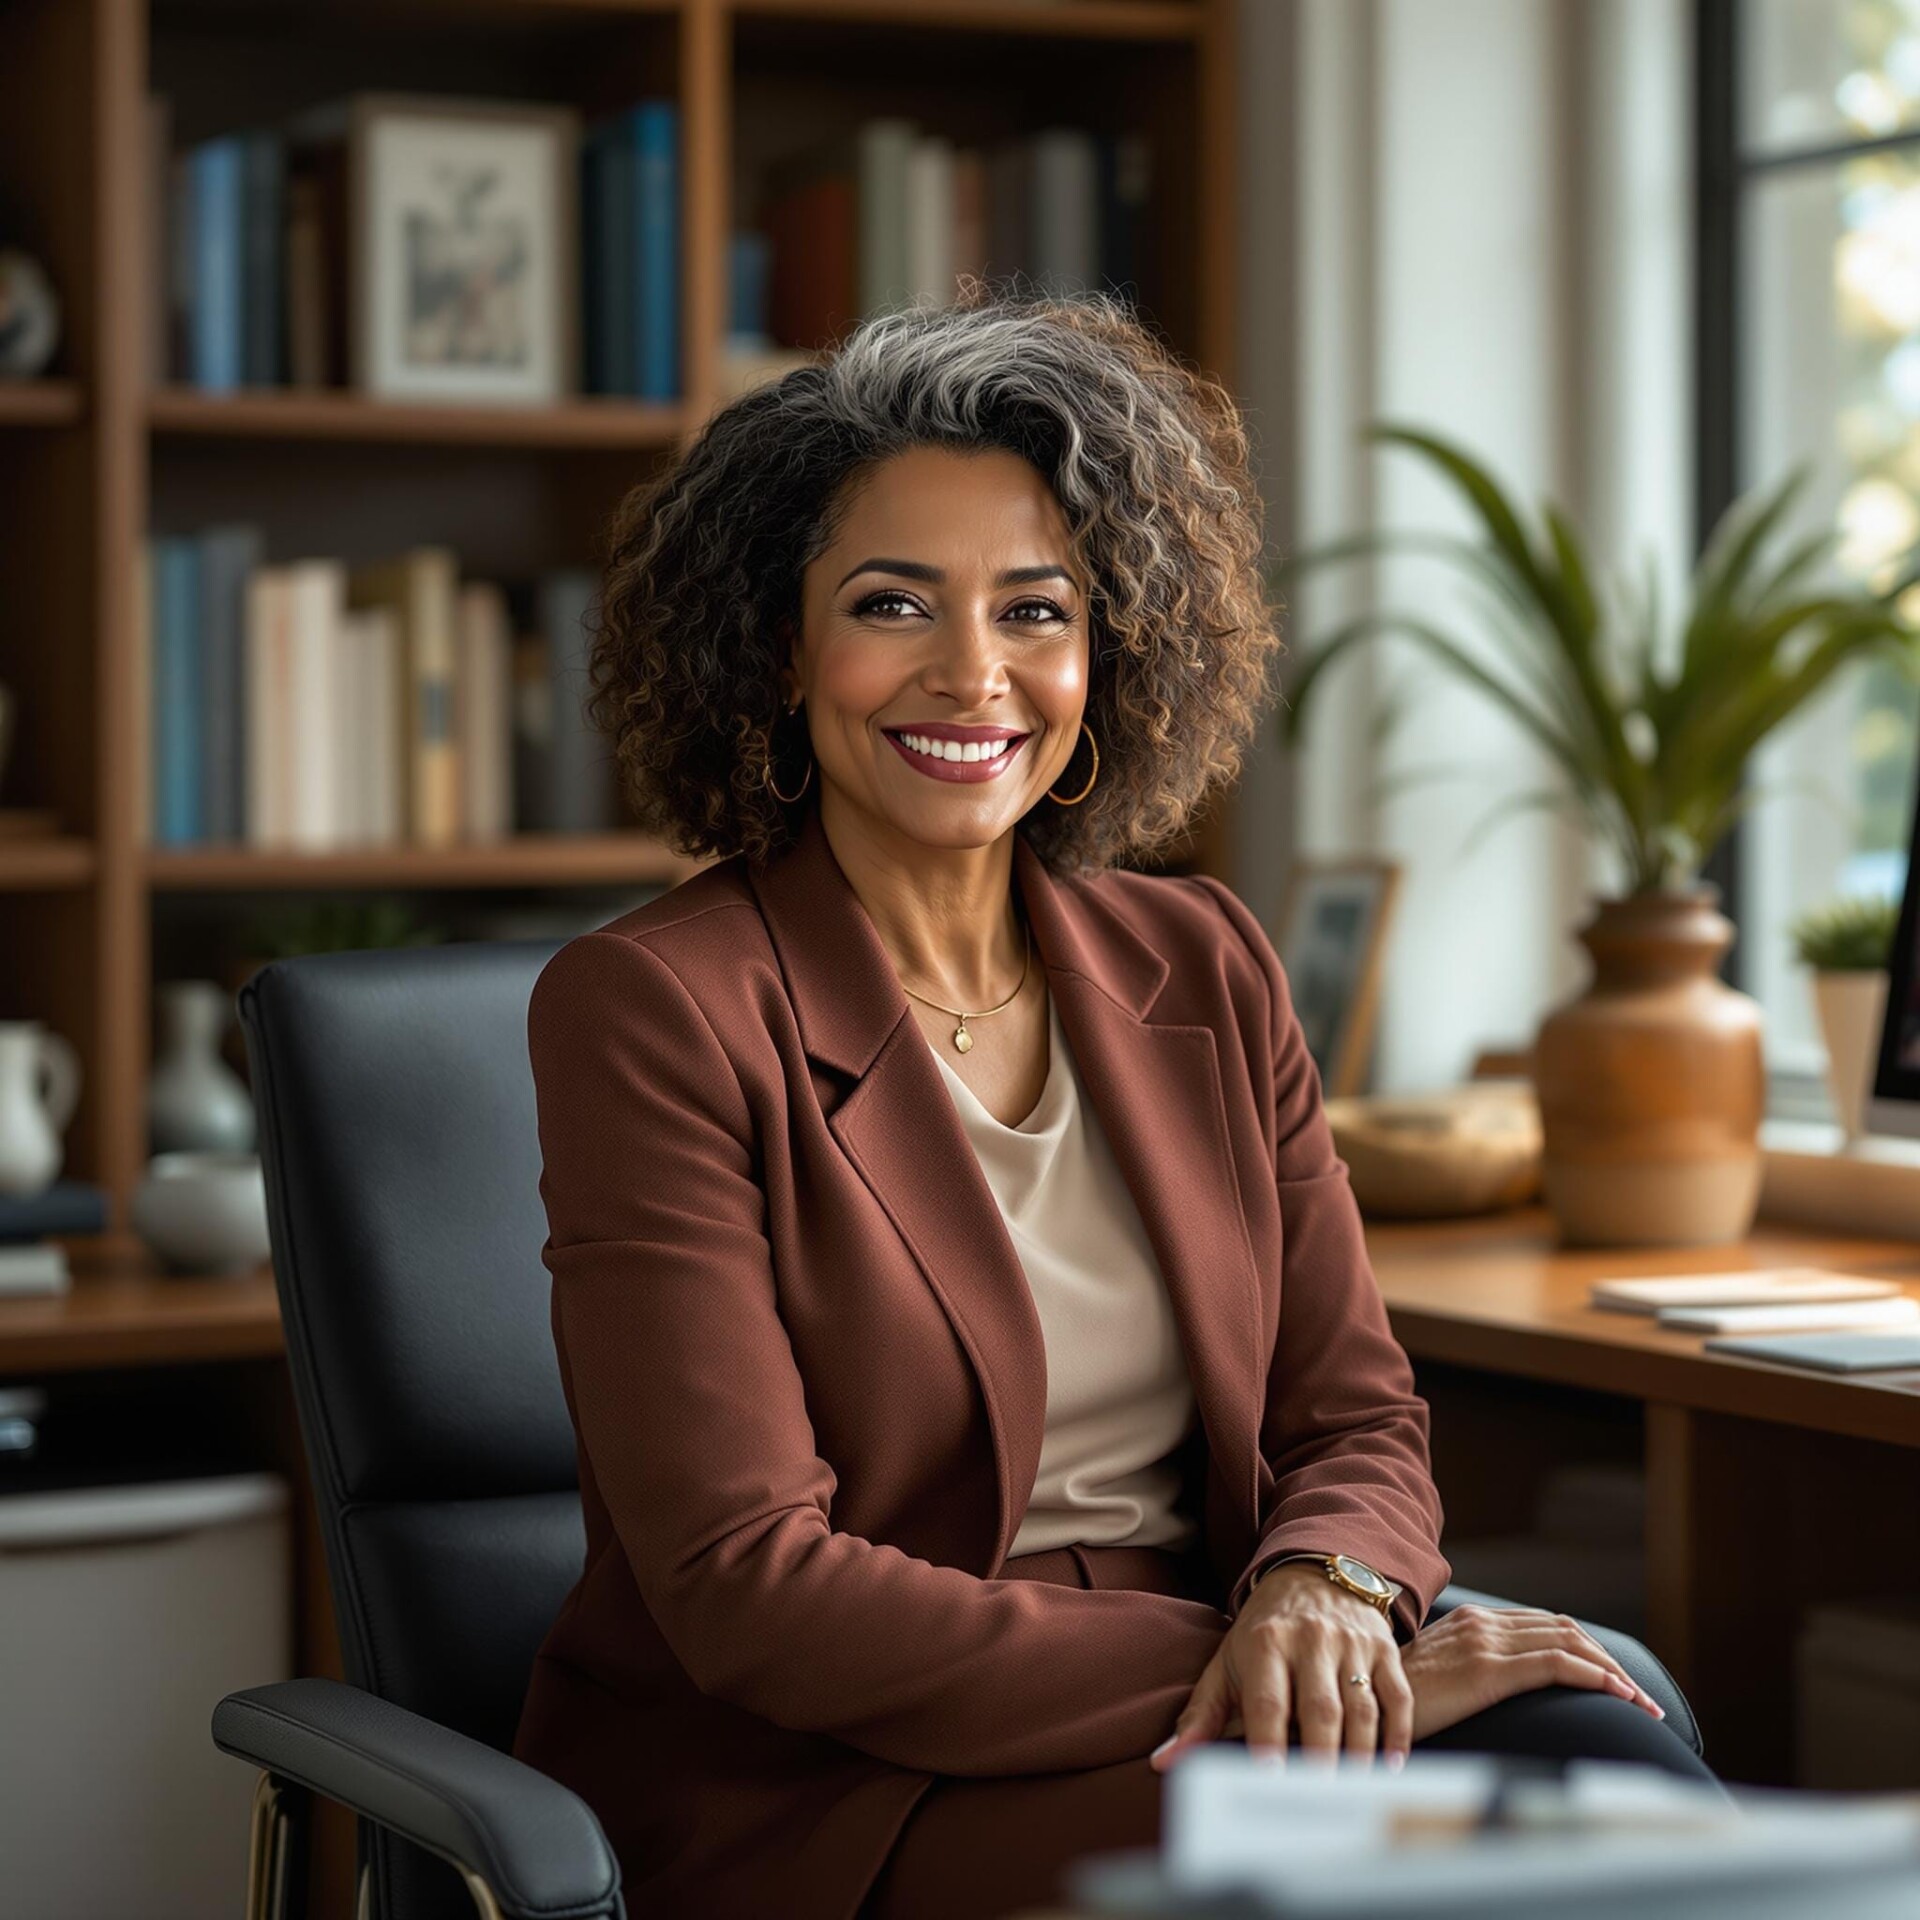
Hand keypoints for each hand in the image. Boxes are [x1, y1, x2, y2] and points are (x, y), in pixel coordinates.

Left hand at [1150, 1561, 1410, 1771]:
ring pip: (1361, 1707)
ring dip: (1359, 1756)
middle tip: (1317, 1803)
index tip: (1269, 1782)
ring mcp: (1351, 1643)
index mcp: (1265, 1642)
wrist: (1310, 1573)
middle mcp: (1311, 1639)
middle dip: (1319, 1758)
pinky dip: (1397, 1734)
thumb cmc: (1263, 1632)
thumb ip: (1199, 1715)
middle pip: (1319, 1708)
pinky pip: (1396, 1695)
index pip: (1267, 1700)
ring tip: (1351, 1796)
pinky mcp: (1383, 1648)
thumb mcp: (1227, 1662)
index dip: (1268, 1742)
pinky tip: (1389, 1767)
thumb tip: (1164, 1762)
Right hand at [1398, 1603, 1667, 1740]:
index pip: (1547, 1625)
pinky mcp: (1487, 1669)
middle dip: (1610, 1661)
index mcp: (1472, 1622)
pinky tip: (1619, 1695)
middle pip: (1566, 1629)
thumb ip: (1468, 1671)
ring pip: (1569, 1642)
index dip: (1589, 1650)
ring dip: (1613, 1671)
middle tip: (1641, 1697)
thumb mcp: (1438, 1678)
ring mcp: (1485, 1642)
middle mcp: (1482, 1623)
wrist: (1360, 1703)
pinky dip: (1596, 1676)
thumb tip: (1499, 1693)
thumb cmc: (1394, 1702)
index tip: (1617, 1682)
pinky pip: (1556, 1664)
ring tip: (1641, 1702)